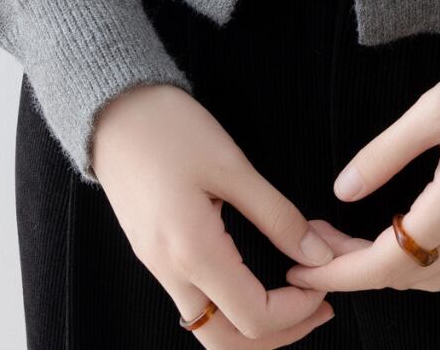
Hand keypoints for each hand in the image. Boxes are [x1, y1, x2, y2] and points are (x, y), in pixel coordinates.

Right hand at [91, 84, 336, 346]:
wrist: (113, 112)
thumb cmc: (170, 129)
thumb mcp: (232, 166)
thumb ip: (277, 215)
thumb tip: (317, 253)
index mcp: (193, 252)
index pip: (254, 317)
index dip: (298, 310)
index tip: (326, 279)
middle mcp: (171, 273)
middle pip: (228, 342)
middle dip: (281, 334)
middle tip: (321, 305)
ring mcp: (159, 268)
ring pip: (210, 329)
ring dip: (256, 327)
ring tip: (297, 297)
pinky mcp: (156, 256)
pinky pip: (197, 304)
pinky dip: (232, 307)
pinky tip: (259, 280)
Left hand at [284, 38, 439, 293]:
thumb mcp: (436, 108)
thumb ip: (386, 153)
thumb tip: (341, 191)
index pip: (385, 264)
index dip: (338, 273)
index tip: (300, 269)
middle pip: (405, 277)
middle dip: (353, 270)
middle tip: (315, 242)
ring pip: (432, 276)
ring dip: (387, 268)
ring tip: (349, 238)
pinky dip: (420, 261)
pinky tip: (402, 230)